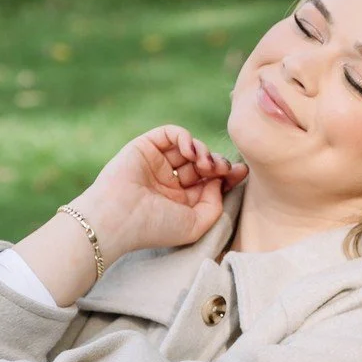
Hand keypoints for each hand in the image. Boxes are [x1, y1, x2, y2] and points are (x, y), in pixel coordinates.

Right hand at [81, 124, 246, 258]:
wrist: (119, 217)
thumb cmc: (155, 227)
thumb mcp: (196, 224)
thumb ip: (215, 204)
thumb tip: (219, 181)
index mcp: (180, 202)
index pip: (209, 182)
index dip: (227, 175)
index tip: (242, 172)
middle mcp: (169, 182)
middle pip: (203, 164)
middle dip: (218, 163)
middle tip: (223, 168)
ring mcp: (157, 164)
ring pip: (189, 147)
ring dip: (203, 151)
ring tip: (205, 164)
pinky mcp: (145, 147)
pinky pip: (171, 133)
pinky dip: (185, 137)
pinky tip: (190, 150)